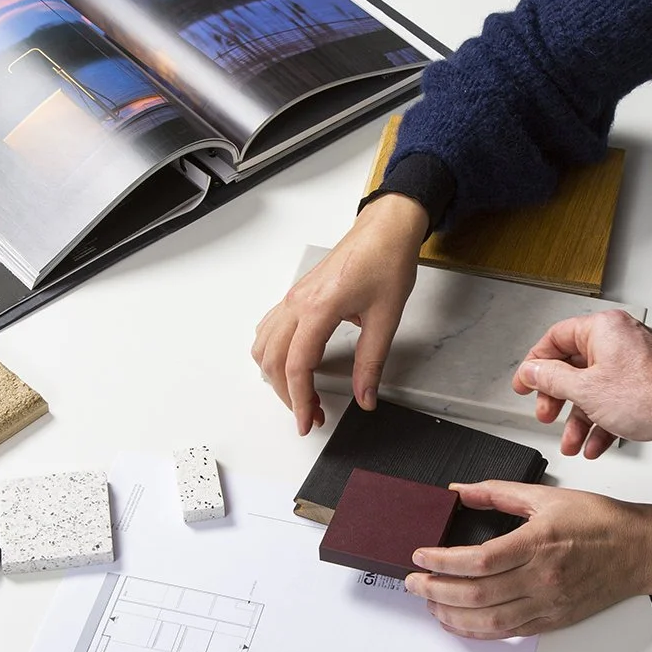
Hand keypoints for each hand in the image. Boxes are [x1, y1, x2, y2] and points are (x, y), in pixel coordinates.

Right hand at [252, 194, 426, 433]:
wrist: (384, 229)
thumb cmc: (386, 262)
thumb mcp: (386, 318)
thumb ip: (372, 362)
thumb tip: (365, 396)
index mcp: (318, 308)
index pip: (297, 366)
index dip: (299, 400)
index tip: (307, 422)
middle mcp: (297, 303)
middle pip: (274, 361)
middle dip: (288, 395)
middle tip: (312, 415)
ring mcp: (293, 298)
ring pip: (264, 346)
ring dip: (276, 376)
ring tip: (302, 394)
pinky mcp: (297, 296)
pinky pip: (269, 329)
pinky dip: (274, 354)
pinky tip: (293, 364)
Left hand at [404, 480, 651, 639]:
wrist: (639, 550)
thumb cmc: (600, 522)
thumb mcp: (547, 496)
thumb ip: (498, 494)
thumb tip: (461, 491)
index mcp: (539, 543)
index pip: (479, 560)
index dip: (443, 562)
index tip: (421, 556)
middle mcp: (541, 578)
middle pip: (476, 593)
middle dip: (436, 590)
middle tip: (414, 582)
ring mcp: (547, 603)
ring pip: (488, 620)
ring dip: (451, 615)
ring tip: (429, 603)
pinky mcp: (552, 620)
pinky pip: (507, 632)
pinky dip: (476, 631)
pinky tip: (459, 622)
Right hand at [513, 310, 651, 467]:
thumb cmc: (651, 398)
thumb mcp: (585, 390)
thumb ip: (551, 379)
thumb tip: (532, 371)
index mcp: (603, 328)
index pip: (555, 338)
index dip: (535, 363)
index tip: (525, 383)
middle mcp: (618, 340)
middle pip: (572, 366)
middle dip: (557, 398)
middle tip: (546, 413)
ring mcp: (631, 363)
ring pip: (592, 389)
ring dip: (577, 418)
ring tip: (570, 440)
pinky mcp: (642, 385)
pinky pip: (611, 401)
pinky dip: (600, 422)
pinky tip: (593, 443)